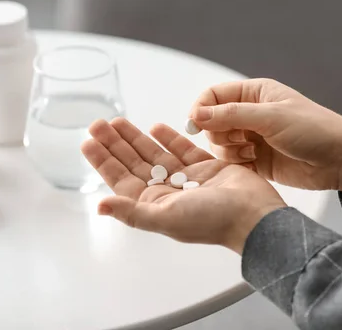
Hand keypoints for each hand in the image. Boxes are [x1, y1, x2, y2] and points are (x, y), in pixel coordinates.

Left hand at [81, 118, 285, 253]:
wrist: (254, 214)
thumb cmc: (211, 220)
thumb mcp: (165, 218)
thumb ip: (132, 211)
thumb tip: (100, 207)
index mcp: (154, 204)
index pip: (121, 179)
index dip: (104, 161)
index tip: (87, 142)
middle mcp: (167, 191)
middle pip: (134, 162)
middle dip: (115, 143)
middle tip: (97, 123)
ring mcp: (187, 178)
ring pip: (155, 153)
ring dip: (136, 137)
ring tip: (118, 121)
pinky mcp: (206, 167)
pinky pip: (182, 149)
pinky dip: (168, 137)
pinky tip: (155, 126)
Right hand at [189, 78, 341, 192]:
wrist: (341, 160)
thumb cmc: (313, 130)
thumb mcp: (271, 117)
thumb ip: (231, 115)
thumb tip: (196, 113)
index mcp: (254, 94)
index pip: (214, 96)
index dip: (201, 109)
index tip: (194, 124)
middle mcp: (250, 114)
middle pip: (212, 122)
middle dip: (218, 133)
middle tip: (239, 139)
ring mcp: (252, 137)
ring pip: (219, 144)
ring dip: (230, 151)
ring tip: (253, 152)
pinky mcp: (256, 160)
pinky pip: (232, 162)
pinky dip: (237, 164)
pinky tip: (255, 163)